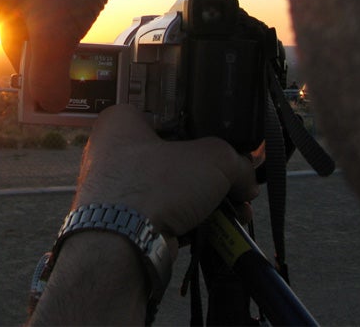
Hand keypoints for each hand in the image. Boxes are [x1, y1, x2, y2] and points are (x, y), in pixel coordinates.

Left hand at [74, 104, 258, 238]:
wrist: (122, 243)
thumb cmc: (149, 187)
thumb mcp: (211, 158)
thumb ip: (236, 162)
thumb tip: (246, 178)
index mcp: (122, 122)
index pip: (169, 115)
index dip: (201, 129)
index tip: (224, 142)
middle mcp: (113, 153)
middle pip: (174, 156)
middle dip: (210, 173)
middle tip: (235, 180)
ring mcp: (117, 190)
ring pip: (172, 189)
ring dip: (206, 200)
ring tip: (236, 208)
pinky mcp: (125, 221)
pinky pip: (165, 214)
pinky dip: (191, 221)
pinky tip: (218, 227)